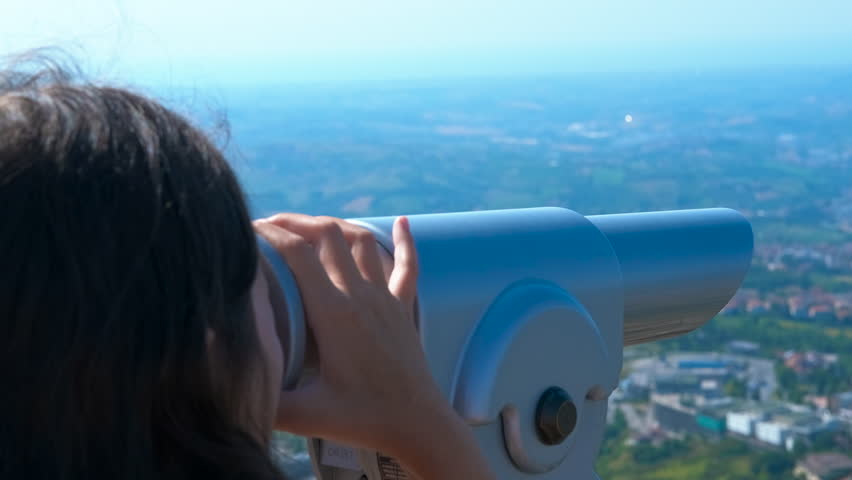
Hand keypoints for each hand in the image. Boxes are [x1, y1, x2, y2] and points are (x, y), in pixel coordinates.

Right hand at [254, 213, 493, 479]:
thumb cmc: (363, 420)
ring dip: (335, 226)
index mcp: (333, 313)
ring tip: (310, 225)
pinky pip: (408, 265)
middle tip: (270, 224)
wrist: (418, 425)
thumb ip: (265, 400)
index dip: (270, 234)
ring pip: (362, 241)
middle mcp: (360, 296)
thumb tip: (222, 381)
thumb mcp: (306, 415)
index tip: (247, 228)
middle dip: (296, 221)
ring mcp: (385, 299)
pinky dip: (403, 240)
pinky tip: (402, 222)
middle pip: (327, 235)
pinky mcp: (404, 308)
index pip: (297, 254)